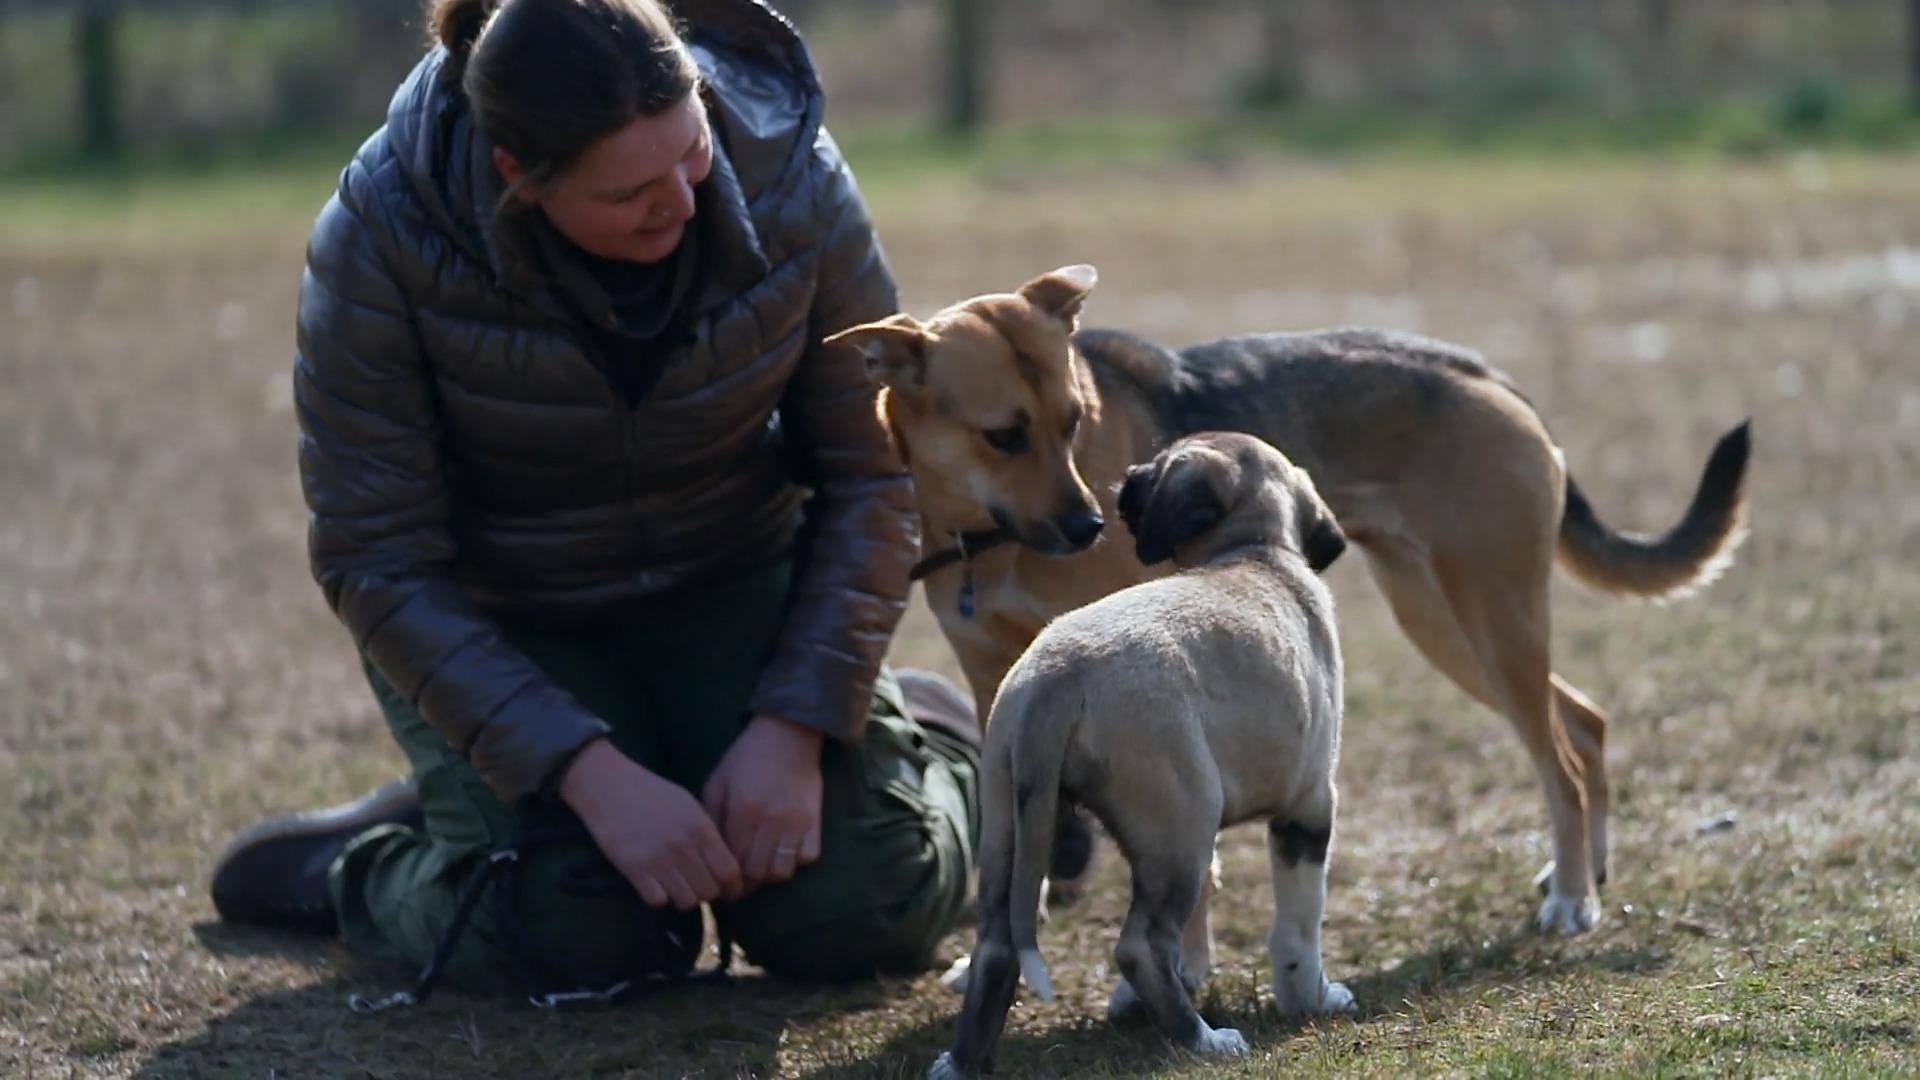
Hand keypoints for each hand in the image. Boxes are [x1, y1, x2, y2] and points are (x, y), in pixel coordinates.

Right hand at [559, 738, 742, 909]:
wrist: (608, 786)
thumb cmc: (651, 792)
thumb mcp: (688, 804)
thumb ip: (706, 832)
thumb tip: (723, 863)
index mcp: (701, 827)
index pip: (729, 871)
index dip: (732, 885)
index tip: (727, 889)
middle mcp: (684, 846)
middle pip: (710, 891)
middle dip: (707, 894)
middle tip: (697, 887)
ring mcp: (659, 860)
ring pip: (686, 901)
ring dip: (684, 898)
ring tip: (677, 887)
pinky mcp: (634, 870)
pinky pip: (658, 901)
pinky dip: (659, 898)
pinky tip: (656, 886)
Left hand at [701, 714, 824, 891]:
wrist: (787, 734)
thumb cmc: (746, 758)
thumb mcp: (718, 782)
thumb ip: (712, 818)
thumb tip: (709, 853)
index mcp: (743, 811)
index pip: (733, 862)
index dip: (727, 881)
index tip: (723, 888)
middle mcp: (770, 820)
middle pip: (757, 872)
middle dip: (747, 884)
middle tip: (741, 885)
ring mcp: (795, 821)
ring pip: (783, 871)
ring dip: (770, 874)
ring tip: (762, 868)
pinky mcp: (815, 819)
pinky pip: (809, 857)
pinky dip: (796, 860)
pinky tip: (785, 852)